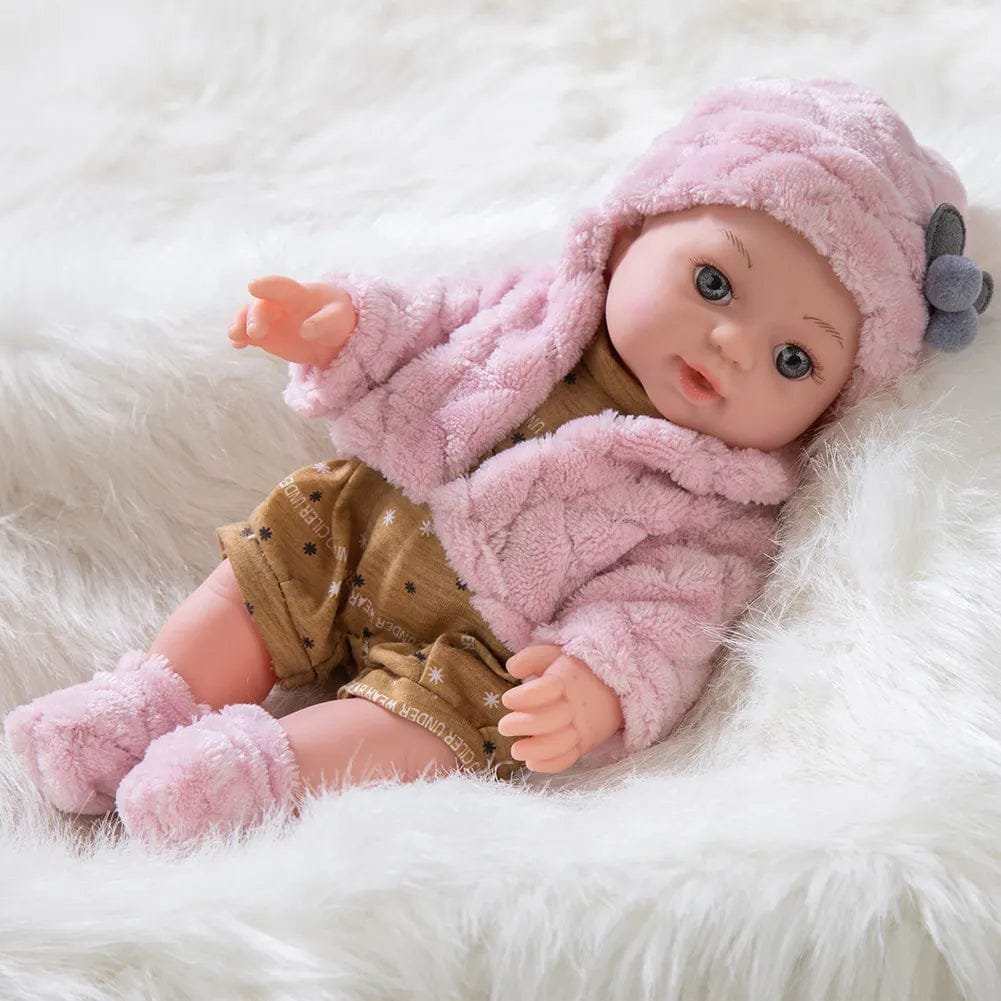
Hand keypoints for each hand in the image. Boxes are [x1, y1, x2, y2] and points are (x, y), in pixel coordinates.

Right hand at [227, 275, 356, 365]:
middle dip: (255, 316)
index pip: (282, 286)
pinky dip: (240, 338)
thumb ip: (323, 322)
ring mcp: (269, 319)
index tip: (253, 286)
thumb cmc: (336, 317)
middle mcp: (278, 303)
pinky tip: (237, 345)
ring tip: (235, 336)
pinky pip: (248, 335)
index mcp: (299, 293)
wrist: (331, 333)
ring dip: (240, 324)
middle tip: (255, 331)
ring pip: (249, 317)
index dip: (268, 285)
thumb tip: (305, 330)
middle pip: (262, 305)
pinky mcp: (264, 335)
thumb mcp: (338, 318)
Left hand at [498, 644, 623, 773]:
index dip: (523, 697)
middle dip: (522, 725)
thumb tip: (511, 668)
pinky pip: (569, 758)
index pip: (544, 690)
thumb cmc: (578, 670)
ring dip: (534, 750)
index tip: (508, 700)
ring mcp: (582, 727)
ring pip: (559, 744)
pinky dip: (550, 764)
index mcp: (566, 680)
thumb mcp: (555, 654)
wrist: (617, 687)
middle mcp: (575, 706)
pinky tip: (532, 763)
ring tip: (516, 750)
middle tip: (504, 727)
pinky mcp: (586, 743)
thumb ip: (531, 658)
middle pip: (548, 720)